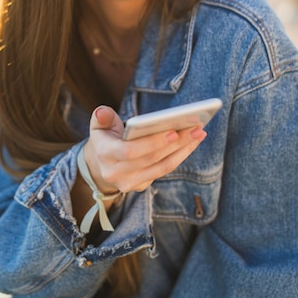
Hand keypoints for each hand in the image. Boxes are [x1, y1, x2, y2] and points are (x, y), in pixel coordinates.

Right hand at [83, 105, 206, 193]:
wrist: (99, 164)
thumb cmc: (105, 138)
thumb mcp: (99, 125)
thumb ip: (101, 117)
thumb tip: (103, 112)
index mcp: (105, 155)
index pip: (130, 151)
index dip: (152, 143)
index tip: (173, 131)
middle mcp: (116, 173)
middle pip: (152, 159)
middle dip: (176, 143)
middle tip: (196, 128)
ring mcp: (130, 183)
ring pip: (162, 167)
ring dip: (183, 150)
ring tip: (199, 133)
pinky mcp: (142, 185)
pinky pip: (164, 170)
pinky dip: (180, 156)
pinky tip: (191, 142)